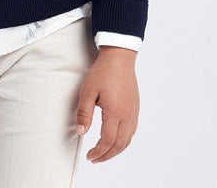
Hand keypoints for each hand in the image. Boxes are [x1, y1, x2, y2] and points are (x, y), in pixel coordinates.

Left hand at [75, 46, 138, 163]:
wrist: (119, 57)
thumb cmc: (103, 72)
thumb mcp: (88, 91)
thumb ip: (84, 113)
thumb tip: (81, 132)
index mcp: (115, 112)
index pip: (107, 141)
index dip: (98, 151)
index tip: (89, 156)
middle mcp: (127, 115)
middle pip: (119, 145)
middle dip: (106, 155)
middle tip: (94, 159)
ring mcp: (133, 112)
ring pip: (127, 140)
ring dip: (116, 150)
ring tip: (103, 153)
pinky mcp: (135, 108)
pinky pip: (132, 131)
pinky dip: (124, 141)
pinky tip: (116, 140)